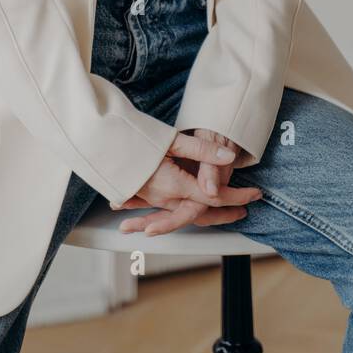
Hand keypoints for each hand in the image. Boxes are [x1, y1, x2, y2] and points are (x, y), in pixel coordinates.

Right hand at [111, 129, 260, 236]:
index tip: (255, 194)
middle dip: (225, 212)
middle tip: (244, 210)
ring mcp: (152, 198)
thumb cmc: (133, 137)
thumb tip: (229, 158)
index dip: (237, 196)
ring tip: (225, 215)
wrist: (98, 142)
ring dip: (207, 215)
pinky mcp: (142, 194)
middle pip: (202, 211)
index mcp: (174, 185)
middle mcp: (164, 197)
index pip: (214, 196)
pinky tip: (189, 211)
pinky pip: (168, 210)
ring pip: (186, 213)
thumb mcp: (171, 139)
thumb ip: (202, 150)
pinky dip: (182, 214)